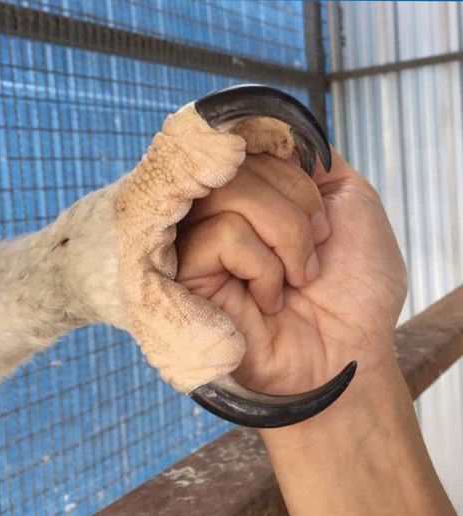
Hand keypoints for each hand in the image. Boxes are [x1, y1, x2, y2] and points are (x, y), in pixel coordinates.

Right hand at [176, 149, 406, 394]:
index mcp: (260, 196)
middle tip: (317, 249)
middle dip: (295, 205)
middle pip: (238, 162)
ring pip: (228, 195)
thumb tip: (272, 132)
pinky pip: (222, 237)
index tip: (319, 207)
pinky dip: (263, 267)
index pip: (251, 143)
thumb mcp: (352, 201)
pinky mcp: (191, 280)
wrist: (349, 351)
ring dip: (284, 236)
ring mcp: (205, 246)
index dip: (290, 168)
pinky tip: (270, 299)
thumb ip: (310, 160)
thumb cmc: (356, 287)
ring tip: (297, 278)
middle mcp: (225, 215)